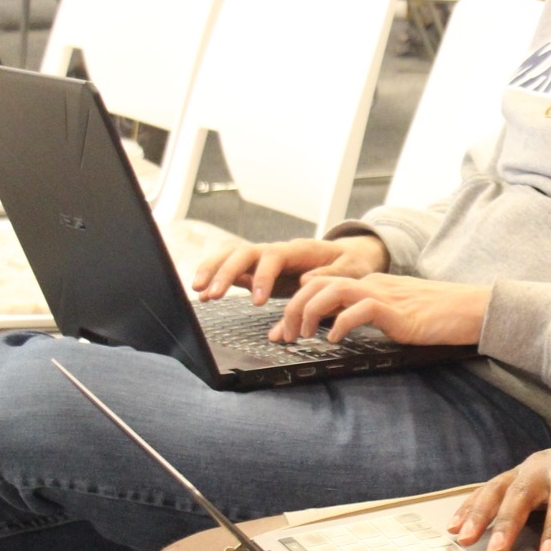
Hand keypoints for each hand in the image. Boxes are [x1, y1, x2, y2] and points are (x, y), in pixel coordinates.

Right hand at [193, 235, 388, 303]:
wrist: (350, 255)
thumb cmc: (352, 263)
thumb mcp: (351, 270)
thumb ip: (330, 276)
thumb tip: (306, 283)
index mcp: (299, 249)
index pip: (272, 256)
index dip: (262, 276)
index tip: (257, 301)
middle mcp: (277, 250)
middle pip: (244, 252)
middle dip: (225, 272)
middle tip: (212, 294)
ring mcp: (265, 259)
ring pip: (232, 256)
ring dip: (213, 271)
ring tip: (198, 291)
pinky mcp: (259, 270)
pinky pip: (233, 269)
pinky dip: (217, 278)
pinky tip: (203, 292)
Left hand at [278, 273, 489, 345]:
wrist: (471, 309)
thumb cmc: (439, 315)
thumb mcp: (396, 312)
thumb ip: (370, 314)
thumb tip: (342, 327)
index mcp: (370, 284)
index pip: (322, 284)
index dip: (296, 305)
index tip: (282, 330)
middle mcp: (372, 284)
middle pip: (317, 283)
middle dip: (293, 309)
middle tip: (285, 336)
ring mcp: (383, 295)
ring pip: (331, 290)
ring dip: (309, 312)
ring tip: (304, 336)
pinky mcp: (396, 310)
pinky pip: (359, 309)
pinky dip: (340, 324)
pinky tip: (334, 341)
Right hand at [451, 440, 550, 550]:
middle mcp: (543, 464)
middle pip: (521, 492)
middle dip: (506, 522)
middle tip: (495, 550)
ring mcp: (523, 469)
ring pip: (497, 489)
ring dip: (478, 514)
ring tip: (464, 538)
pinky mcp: (512, 477)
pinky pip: (487, 490)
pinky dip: (469, 508)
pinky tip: (454, 526)